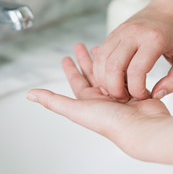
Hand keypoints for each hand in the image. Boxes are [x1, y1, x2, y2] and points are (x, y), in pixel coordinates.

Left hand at [27, 43, 170, 159]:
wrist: (142, 127)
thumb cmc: (111, 122)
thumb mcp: (77, 109)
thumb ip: (53, 101)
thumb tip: (30, 95)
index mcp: (88, 102)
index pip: (76, 81)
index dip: (70, 69)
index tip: (66, 57)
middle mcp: (103, 98)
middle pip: (91, 74)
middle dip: (85, 60)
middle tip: (80, 45)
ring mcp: (119, 95)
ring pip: (109, 72)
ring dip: (105, 60)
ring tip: (100, 47)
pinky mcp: (135, 91)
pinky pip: (126, 75)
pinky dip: (123, 65)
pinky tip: (121, 56)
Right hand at [93, 0, 172, 100]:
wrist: (169, 9)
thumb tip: (155, 94)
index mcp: (154, 39)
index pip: (137, 70)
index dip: (137, 90)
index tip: (144, 96)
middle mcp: (133, 33)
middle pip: (113, 66)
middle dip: (115, 89)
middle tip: (125, 97)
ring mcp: (120, 32)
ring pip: (101, 60)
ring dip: (104, 81)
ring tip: (116, 90)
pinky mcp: (113, 34)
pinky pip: (99, 55)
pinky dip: (100, 71)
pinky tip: (110, 80)